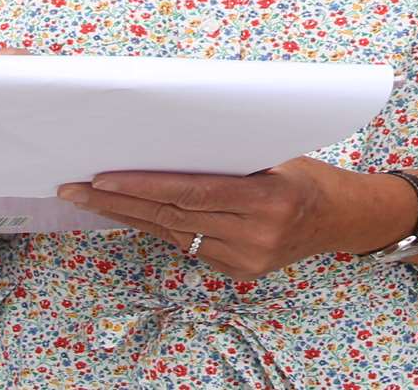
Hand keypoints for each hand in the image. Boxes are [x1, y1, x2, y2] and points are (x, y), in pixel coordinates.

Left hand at [58, 156, 357, 280]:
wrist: (341, 219)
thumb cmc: (306, 174)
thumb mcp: (273, 157)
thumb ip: (225, 161)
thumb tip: (165, 145)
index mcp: (267, 197)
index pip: (191, 192)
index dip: (143, 187)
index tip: (102, 179)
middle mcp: (256, 233)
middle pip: (173, 217)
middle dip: (119, 202)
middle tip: (76, 189)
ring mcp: (247, 259)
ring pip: (174, 234)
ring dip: (129, 217)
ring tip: (89, 200)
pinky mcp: (240, 272)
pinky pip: (189, 246)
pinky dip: (159, 228)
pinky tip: (128, 214)